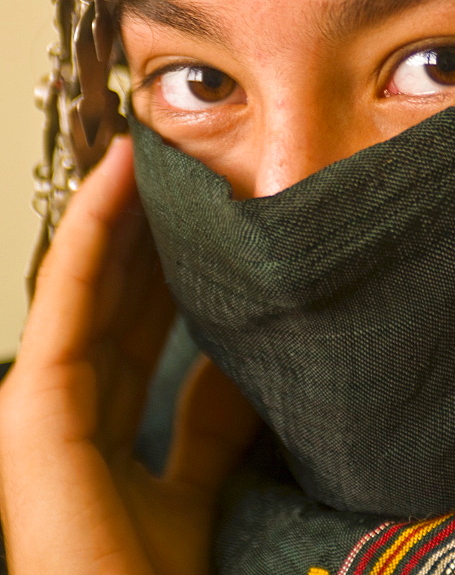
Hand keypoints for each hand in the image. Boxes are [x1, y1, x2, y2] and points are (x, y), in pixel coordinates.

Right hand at [0, 136, 258, 574]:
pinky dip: (91, 228)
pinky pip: (67, 293)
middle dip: (147, 225)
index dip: (166, 261)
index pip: (137, 322)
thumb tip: (236, 366)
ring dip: (118, 209)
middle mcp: (67, 406)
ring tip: (151, 148)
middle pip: (113, 293)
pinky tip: (118, 173)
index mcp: (100, 428)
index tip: (200, 208)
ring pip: (88, 280)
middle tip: (181, 161)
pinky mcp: (32, 402)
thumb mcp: (193, 492)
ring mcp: (42, 401)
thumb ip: (205, 430)